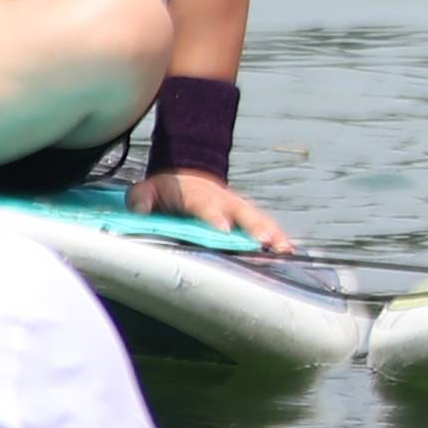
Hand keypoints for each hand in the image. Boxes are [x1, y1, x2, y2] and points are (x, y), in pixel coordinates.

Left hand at [135, 163, 295, 252]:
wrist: (188, 177)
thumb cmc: (168, 190)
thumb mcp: (146, 189)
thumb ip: (140, 198)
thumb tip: (140, 209)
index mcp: (197, 195)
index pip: (206, 206)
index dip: (215, 217)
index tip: (224, 230)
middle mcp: (222, 200)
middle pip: (242, 213)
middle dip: (253, 227)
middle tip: (263, 241)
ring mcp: (237, 208)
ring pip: (257, 219)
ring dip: (271, 233)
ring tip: (283, 249)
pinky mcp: (246, 216)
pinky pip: (264, 225)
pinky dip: (277, 236)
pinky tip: (287, 250)